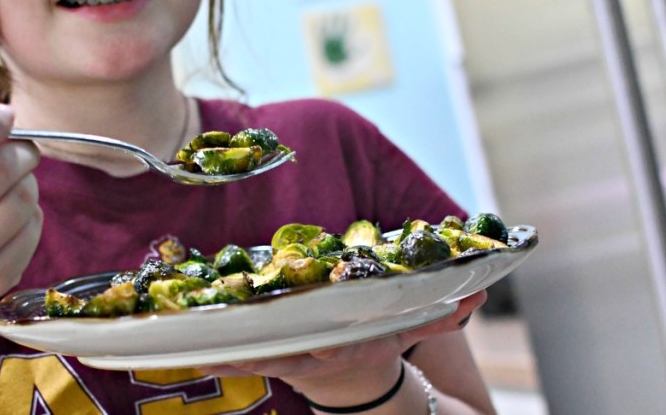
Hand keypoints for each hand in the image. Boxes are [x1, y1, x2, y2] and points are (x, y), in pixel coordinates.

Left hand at [200, 291, 485, 403]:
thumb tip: (479, 293)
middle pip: (281, 358)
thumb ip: (438, 314)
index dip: (318, 351)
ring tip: (191, 351)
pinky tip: (187, 349)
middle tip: (221, 351)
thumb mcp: (404, 330)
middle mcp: (313, 355)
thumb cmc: (373, 339)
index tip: (309, 350)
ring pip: (252, 361)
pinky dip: (214, 355)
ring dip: (223, 358)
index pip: (330, 350)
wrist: (352, 371)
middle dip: (254, 358)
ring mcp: (288, 359)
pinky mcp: (269, 356)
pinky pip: (238, 357)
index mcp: (343, 345)